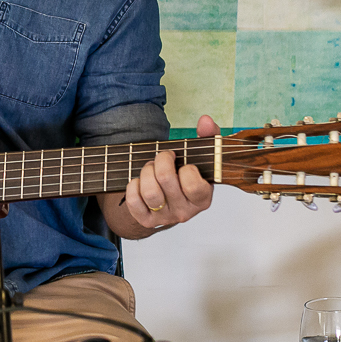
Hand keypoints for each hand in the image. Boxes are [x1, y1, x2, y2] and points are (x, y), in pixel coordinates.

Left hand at [123, 114, 217, 229]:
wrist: (169, 197)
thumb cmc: (186, 173)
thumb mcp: (201, 156)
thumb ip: (208, 136)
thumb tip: (205, 120)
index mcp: (203, 199)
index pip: (193, 184)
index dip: (185, 168)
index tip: (183, 162)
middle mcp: (185, 212)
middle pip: (166, 181)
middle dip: (160, 161)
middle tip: (162, 158)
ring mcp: (165, 218)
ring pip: (149, 192)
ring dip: (146, 172)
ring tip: (151, 168)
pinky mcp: (147, 220)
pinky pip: (133, 201)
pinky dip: (133, 186)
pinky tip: (140, 181)